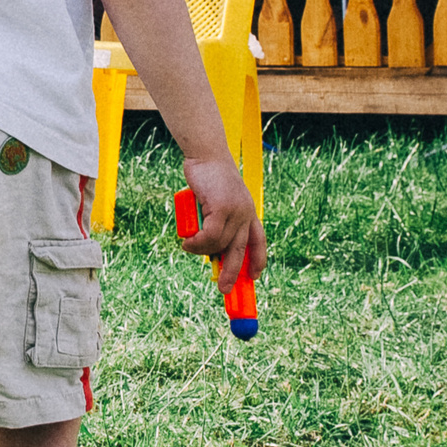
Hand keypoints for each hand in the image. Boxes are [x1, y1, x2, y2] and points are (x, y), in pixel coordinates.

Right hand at [179, 156, 264, 290]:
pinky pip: (210, 236)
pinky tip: (187, 242)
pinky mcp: (222, 208)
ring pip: (220, 244)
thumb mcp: (216, 203)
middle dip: (233, 273)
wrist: (206, 156)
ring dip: (201, 251)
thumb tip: (212, 250)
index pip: (258, 241)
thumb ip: (218, 222)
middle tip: (225, 290)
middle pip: (241, 250)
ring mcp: (236, 211)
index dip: (257, 260)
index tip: (254, 277)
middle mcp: (246, 213)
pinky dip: (197, 243)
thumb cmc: (208, 179)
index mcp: (249, 212)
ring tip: (188, 246)